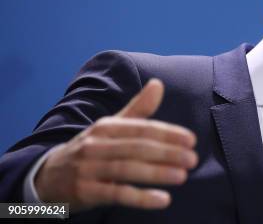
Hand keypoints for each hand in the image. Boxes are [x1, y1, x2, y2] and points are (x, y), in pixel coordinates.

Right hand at [34, 79, 197, 212]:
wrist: (48, 177)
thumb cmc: (91, 149)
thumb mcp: (111, 127)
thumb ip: (138, 109)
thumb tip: (158, 84)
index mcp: (106, 127)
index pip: (141, 128)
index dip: (167, 133)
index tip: (191, 139)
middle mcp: (96, 145)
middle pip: (137, 148)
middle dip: (167, 153)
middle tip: (193, 159)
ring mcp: (89, 169)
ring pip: (127, 170)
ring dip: (157, 173)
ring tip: (182, 176)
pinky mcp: (86, 192)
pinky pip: (117, 194)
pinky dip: (141, 198)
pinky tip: (163, 199)